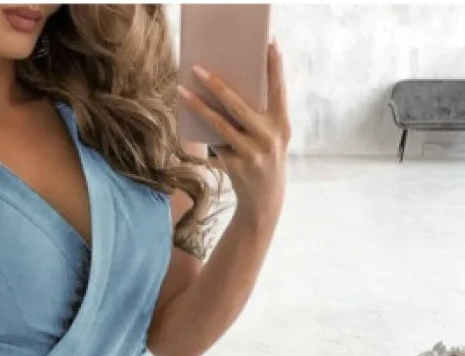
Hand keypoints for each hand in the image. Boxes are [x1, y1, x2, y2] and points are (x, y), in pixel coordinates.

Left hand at [178, 40, 290, 226]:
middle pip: (238, 105)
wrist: (264, 202)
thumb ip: (261, 116)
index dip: (275, 67)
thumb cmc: (265, 160)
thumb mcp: (272, 138)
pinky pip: (214, 145)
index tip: (270, 44)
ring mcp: (252, 153)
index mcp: (282, 125)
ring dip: (199, 107)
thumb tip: (226, 91)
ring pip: (220, 124)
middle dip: (216, 85)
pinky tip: (188, 121)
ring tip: (182, 91)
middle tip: (198, 69)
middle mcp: (269, 137)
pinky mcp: (236, 167)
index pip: (279, 90)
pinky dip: (202, 133)